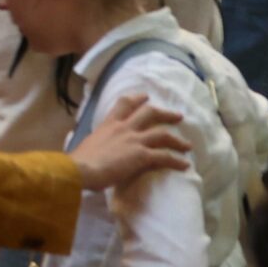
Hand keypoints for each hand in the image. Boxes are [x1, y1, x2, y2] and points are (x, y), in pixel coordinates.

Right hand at [70, 92, 190, 191]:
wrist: (80, 169)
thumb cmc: (80, 161)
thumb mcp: (89, 144)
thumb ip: (98, 141)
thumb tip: (97, 148)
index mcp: (109, 124)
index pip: (124, 104)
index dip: (137, 99)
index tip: (145, 97)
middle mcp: (124, 128)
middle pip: (149, 113)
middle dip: (165, 114)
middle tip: (177, 116)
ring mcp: (134, 140)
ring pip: (162, 135)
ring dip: (177, 140)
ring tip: (187, 146)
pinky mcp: (142, 155)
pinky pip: (164, 157)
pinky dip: (176, 161)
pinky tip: (184, 165)